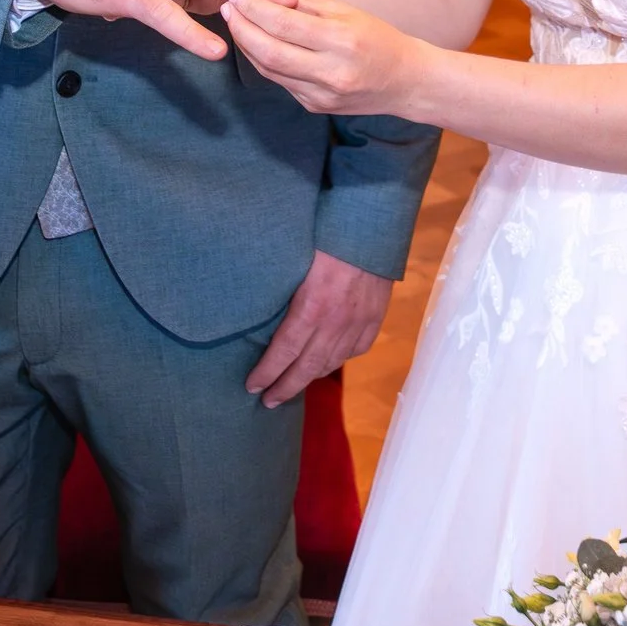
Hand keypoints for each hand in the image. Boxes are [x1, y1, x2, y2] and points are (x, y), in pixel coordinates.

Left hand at [221, 0, 423, 115]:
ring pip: (269, 69)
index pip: (284, 23)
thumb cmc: (378, 38)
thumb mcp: (347, 11)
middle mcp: (331, 73)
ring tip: (235, 19)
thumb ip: (304, 0)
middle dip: (241, 26)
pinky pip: (279, 81)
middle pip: (269, 50)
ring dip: (246, 43)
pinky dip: (262, 59)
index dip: (253, 5)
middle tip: (226, 4)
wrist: (406, 82)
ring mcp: (321, 95)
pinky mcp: (314, 107)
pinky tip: (254, 41)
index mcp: (343, 41)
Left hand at [246, 250, 392, 409]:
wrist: (370, 224)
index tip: (252, 386)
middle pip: (306, 367)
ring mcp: (358, 323)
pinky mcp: (375, 318)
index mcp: (311, 308)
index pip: (284, 352)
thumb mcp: (295, 263)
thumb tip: (263, 316)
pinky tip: (328, 362)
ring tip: (295, 384)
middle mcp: (336, 322)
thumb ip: (284, 294)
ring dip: (311, 377)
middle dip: (285, 387)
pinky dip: (339, 359)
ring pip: (331, 362)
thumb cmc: (324, 236)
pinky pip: (356, 350)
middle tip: (268, 401)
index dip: (267, 373)